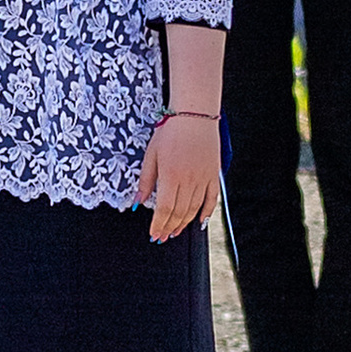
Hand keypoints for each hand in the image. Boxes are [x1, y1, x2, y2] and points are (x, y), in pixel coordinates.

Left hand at [138, 113, 220, 241]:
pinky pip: (212, 199)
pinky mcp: (213, 175)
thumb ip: (146, 180)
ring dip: (184, 223)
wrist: (194, 115)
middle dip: (169, 227)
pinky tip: (199, 222)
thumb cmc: (170, 131)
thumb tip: (137, 201)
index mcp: (171, 175)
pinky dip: (206, 213)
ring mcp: (203, 178)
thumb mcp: (151, 154)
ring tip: (175, 231)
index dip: (159, 224)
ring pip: (194, 209)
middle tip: (162, 237)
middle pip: (179, 212)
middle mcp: (189, 180)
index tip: (154, 234)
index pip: (165, 208)